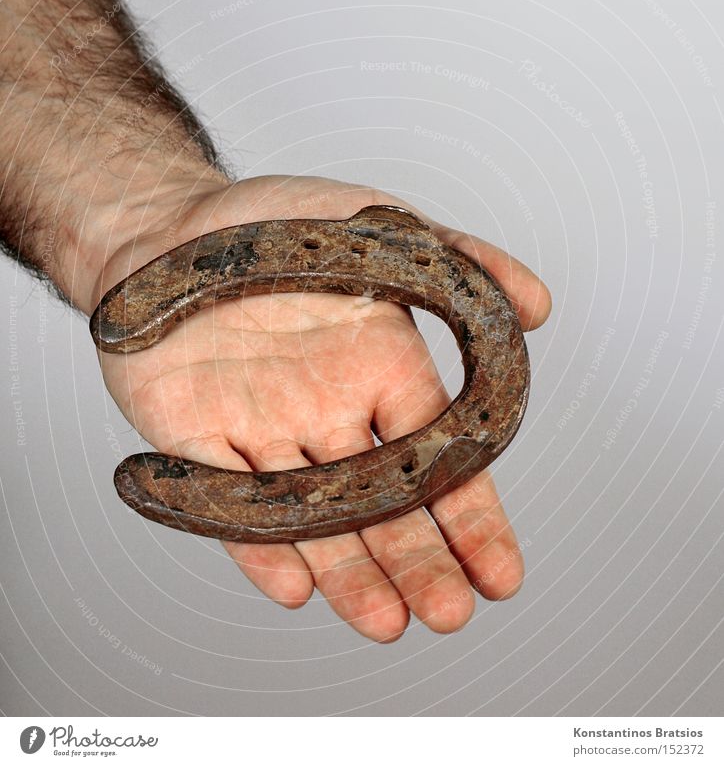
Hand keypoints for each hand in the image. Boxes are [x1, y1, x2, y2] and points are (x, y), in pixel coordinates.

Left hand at [96, 175, 550, 640]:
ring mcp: (264, 434)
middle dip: (417, 560)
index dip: (471, 516)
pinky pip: (227, 505)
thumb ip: (462, 260)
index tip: (501, 573)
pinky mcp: (195, 446)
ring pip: (315, 518)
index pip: (438, 456)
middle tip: (448, 613)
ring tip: (384, 623)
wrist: (165, 229)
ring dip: (349, 573)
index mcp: (381, 368)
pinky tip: (293, 586)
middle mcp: (330, 413)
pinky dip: (256, 546)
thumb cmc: (277, 221)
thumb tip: (540, 306)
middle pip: (382, 503)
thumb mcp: (380, 223)